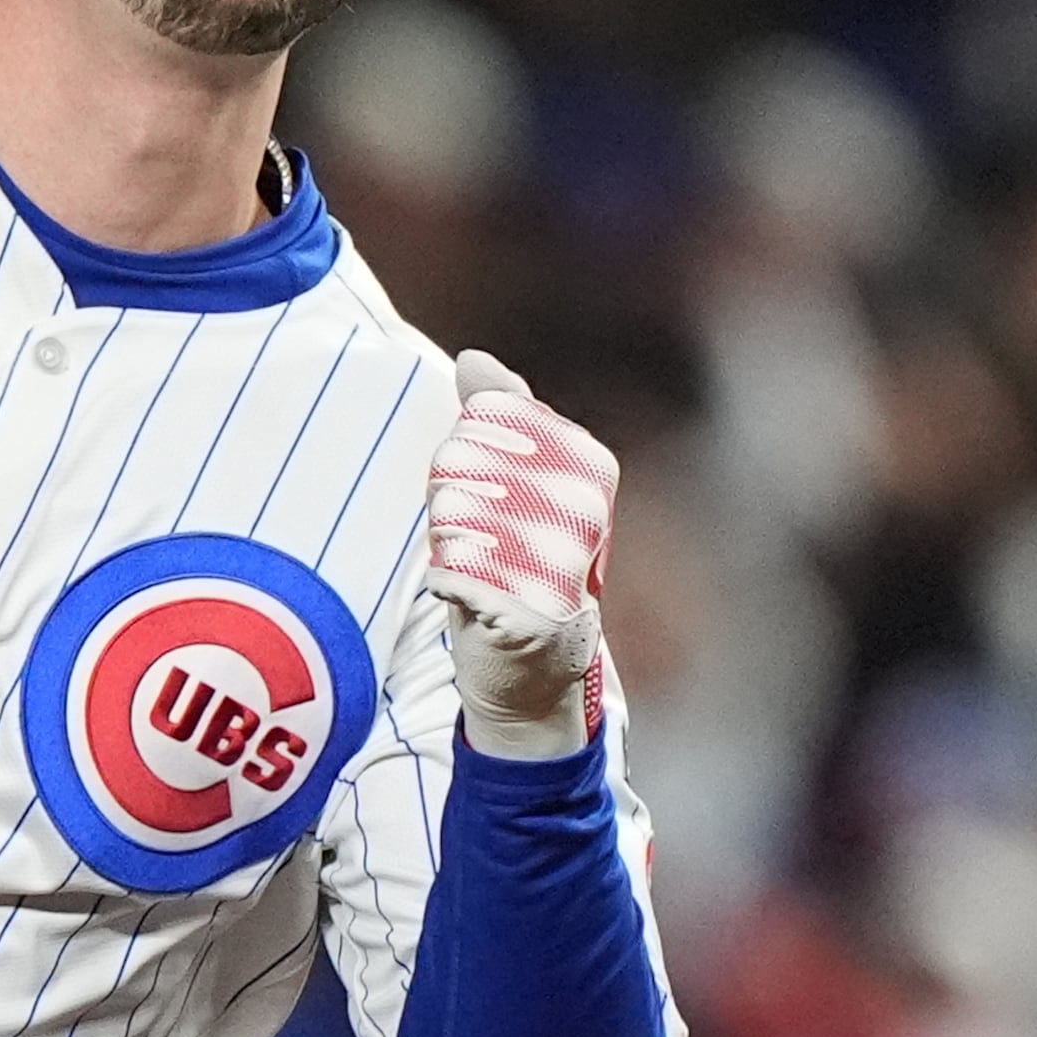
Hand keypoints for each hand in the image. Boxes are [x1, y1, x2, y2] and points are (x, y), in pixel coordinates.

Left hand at [424, 350, 616, 760]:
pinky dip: (447, 582)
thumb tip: (473, 358)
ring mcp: (563, 563)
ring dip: (450, 542)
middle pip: (466, 465)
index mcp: (589, 469)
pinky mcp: (531, 615)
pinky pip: (454, 575)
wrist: (534, 678)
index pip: (491, 423)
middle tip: (476, 535)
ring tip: (477, 562)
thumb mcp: (516, 487)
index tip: (485, 490)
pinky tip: (464, 591)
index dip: (467, 454)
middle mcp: (585, 511)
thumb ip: (501, 418)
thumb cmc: (522, 569)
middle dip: (451, 499)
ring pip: (456, 517)